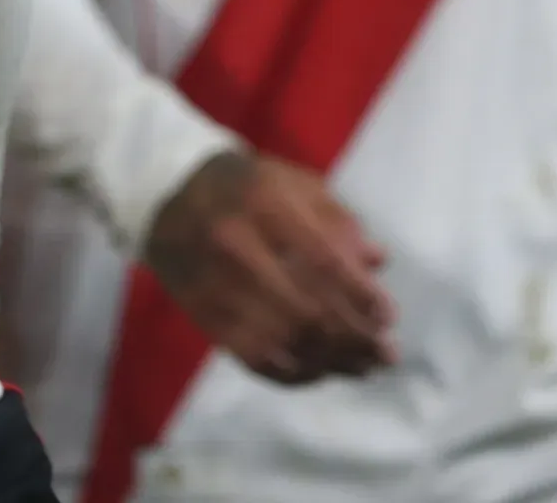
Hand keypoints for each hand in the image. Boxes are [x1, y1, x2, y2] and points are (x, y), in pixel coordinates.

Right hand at [143, 150, 394, 383]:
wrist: (167, 194)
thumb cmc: (245, 186)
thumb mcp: (294, 184)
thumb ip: (337, 221)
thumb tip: (378, 262)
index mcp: (265, 205)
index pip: (324, 263)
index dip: (362, 296)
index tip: (389, 317)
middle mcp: (237, 247)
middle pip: (307, 311)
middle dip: (355, 339)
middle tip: (385, 353)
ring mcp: (216, 285)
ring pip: (284, 342)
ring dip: (331, 362)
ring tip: (363, 367)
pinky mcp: (203, 314)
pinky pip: (254, 358)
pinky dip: (293, 373)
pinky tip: (319, 371)